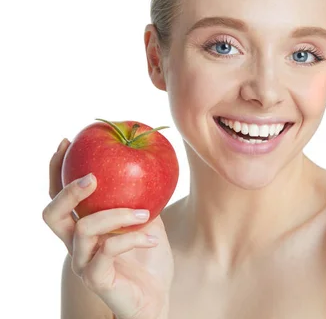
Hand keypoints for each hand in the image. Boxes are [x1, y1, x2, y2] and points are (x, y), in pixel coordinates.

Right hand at [43, 138, 173, 318]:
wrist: (157, 300)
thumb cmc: (149, 261)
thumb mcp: (147, 222)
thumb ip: (141, 198)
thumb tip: (147, 163)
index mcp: (83, 230)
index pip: (59, 198)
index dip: (57, 171)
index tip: (68, 143)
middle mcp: (76, 246)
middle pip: (52, 215)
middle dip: (69, 191)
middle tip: (94, 177)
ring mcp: (83, 264)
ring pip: (83, 231)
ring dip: (116, 215)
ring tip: (144, 213)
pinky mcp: (97, 280)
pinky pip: (107, 252)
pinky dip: (132, 239)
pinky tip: (152, 239)